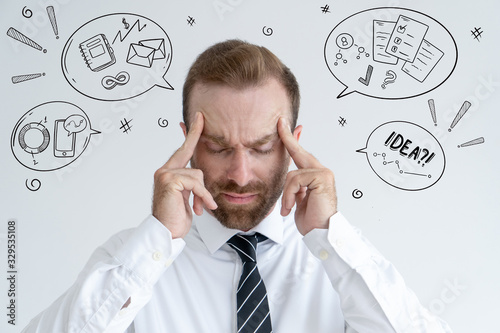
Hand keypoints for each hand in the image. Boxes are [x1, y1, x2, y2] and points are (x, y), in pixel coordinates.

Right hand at [152, 112, 216, 238]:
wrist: (166, 234)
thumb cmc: (176, 218)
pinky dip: (202, 196)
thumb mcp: (187, 197)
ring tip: (201, 207)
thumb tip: (199, 175)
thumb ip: (191, 183)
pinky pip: (196, 183)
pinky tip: (201, 208)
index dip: (190, 134)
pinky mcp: (170, 181)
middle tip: (201, 116)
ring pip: (197, 174)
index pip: (182, 150)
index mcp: (169, 172)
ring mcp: (165, 174)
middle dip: (194, 133)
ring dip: (203, 193)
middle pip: (188, 153)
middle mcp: (164, 170)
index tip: (197, 119)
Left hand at [278, 118, 337, 235]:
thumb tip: (288, 175)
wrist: (321, 233)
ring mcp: (323, 173)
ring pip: (292, 174)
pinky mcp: (322, 177)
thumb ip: (295, 186)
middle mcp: (321, 171)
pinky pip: (295, 180)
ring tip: (288, 208)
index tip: (284, 126)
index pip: (301, 155)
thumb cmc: (312, 219)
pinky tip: (291, 207)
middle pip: (299, 153)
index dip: (292, 140)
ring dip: (286, 194)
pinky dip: (289, 195)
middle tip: (280, 122)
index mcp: (315, 175)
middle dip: (288, 138)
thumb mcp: (298, 199)